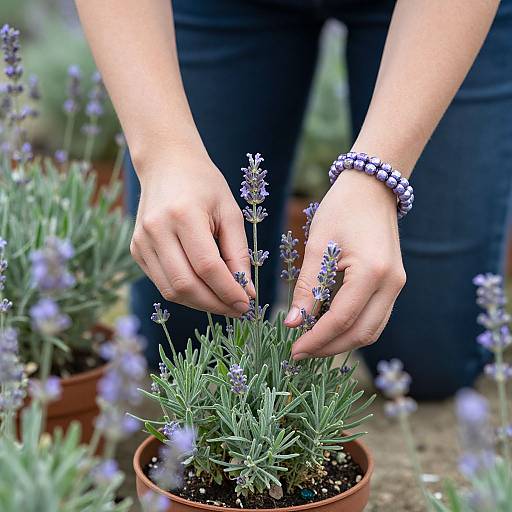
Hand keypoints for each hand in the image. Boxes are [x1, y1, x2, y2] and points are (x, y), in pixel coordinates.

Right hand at [130, 150, 253, 315]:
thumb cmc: (205, 186)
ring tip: (223, 302)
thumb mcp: (230, 212)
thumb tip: (246, 291)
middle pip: (186, 285)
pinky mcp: (136, 250)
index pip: (207, 267)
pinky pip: (162, 283)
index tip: (247, 304)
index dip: (228, 291)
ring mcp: (141, 241)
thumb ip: (238, 253)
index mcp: (183, 215)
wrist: (167, 164)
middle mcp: (156, 230)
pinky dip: (185, 293)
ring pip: (171, 290)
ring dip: (201, 304)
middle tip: (238, 309)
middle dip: (215, 304)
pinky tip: (204, 289)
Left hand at [285, 169, 405, 358]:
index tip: (294, 350)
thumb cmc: (341, 210)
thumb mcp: (318, 246)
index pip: (342, 320)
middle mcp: (391, 284)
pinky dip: (353, 328)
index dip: (317, 339)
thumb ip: (308, 287)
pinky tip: (330, 327)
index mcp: (372, 272)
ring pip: (372, 329)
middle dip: (329, 348)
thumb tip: (294, 323)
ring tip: (313, 343)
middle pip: (362, 333)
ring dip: (342, 342)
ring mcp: (396, 285)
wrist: (372, 188)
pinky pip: (375, 317)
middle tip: (300, 352)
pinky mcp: (393, 284)